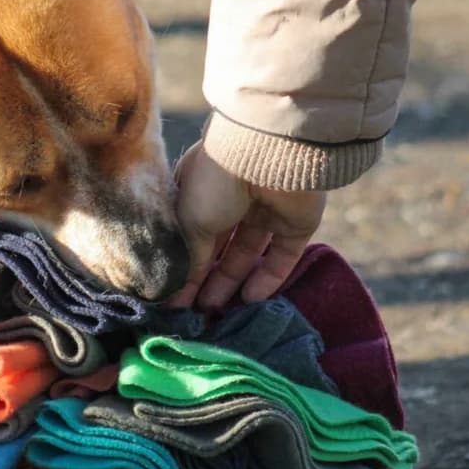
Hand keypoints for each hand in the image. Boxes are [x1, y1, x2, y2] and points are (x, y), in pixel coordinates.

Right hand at [169, 142, 326, 310]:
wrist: (270, 156)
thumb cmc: (215, 183)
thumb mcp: (190, 221)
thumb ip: (189, 259)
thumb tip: (177, 293)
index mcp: (200, 189)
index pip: (189, 233)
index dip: (182, 264)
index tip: (172, 298)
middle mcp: (231, 199)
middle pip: (218, 247)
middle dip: (206, 278)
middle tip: (195, 312)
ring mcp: (265, 210)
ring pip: (248, 253)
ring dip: (231, 281)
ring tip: (217, 311)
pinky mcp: (295, 222)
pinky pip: (282, 256)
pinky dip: (268, 278)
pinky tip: (251, 299)